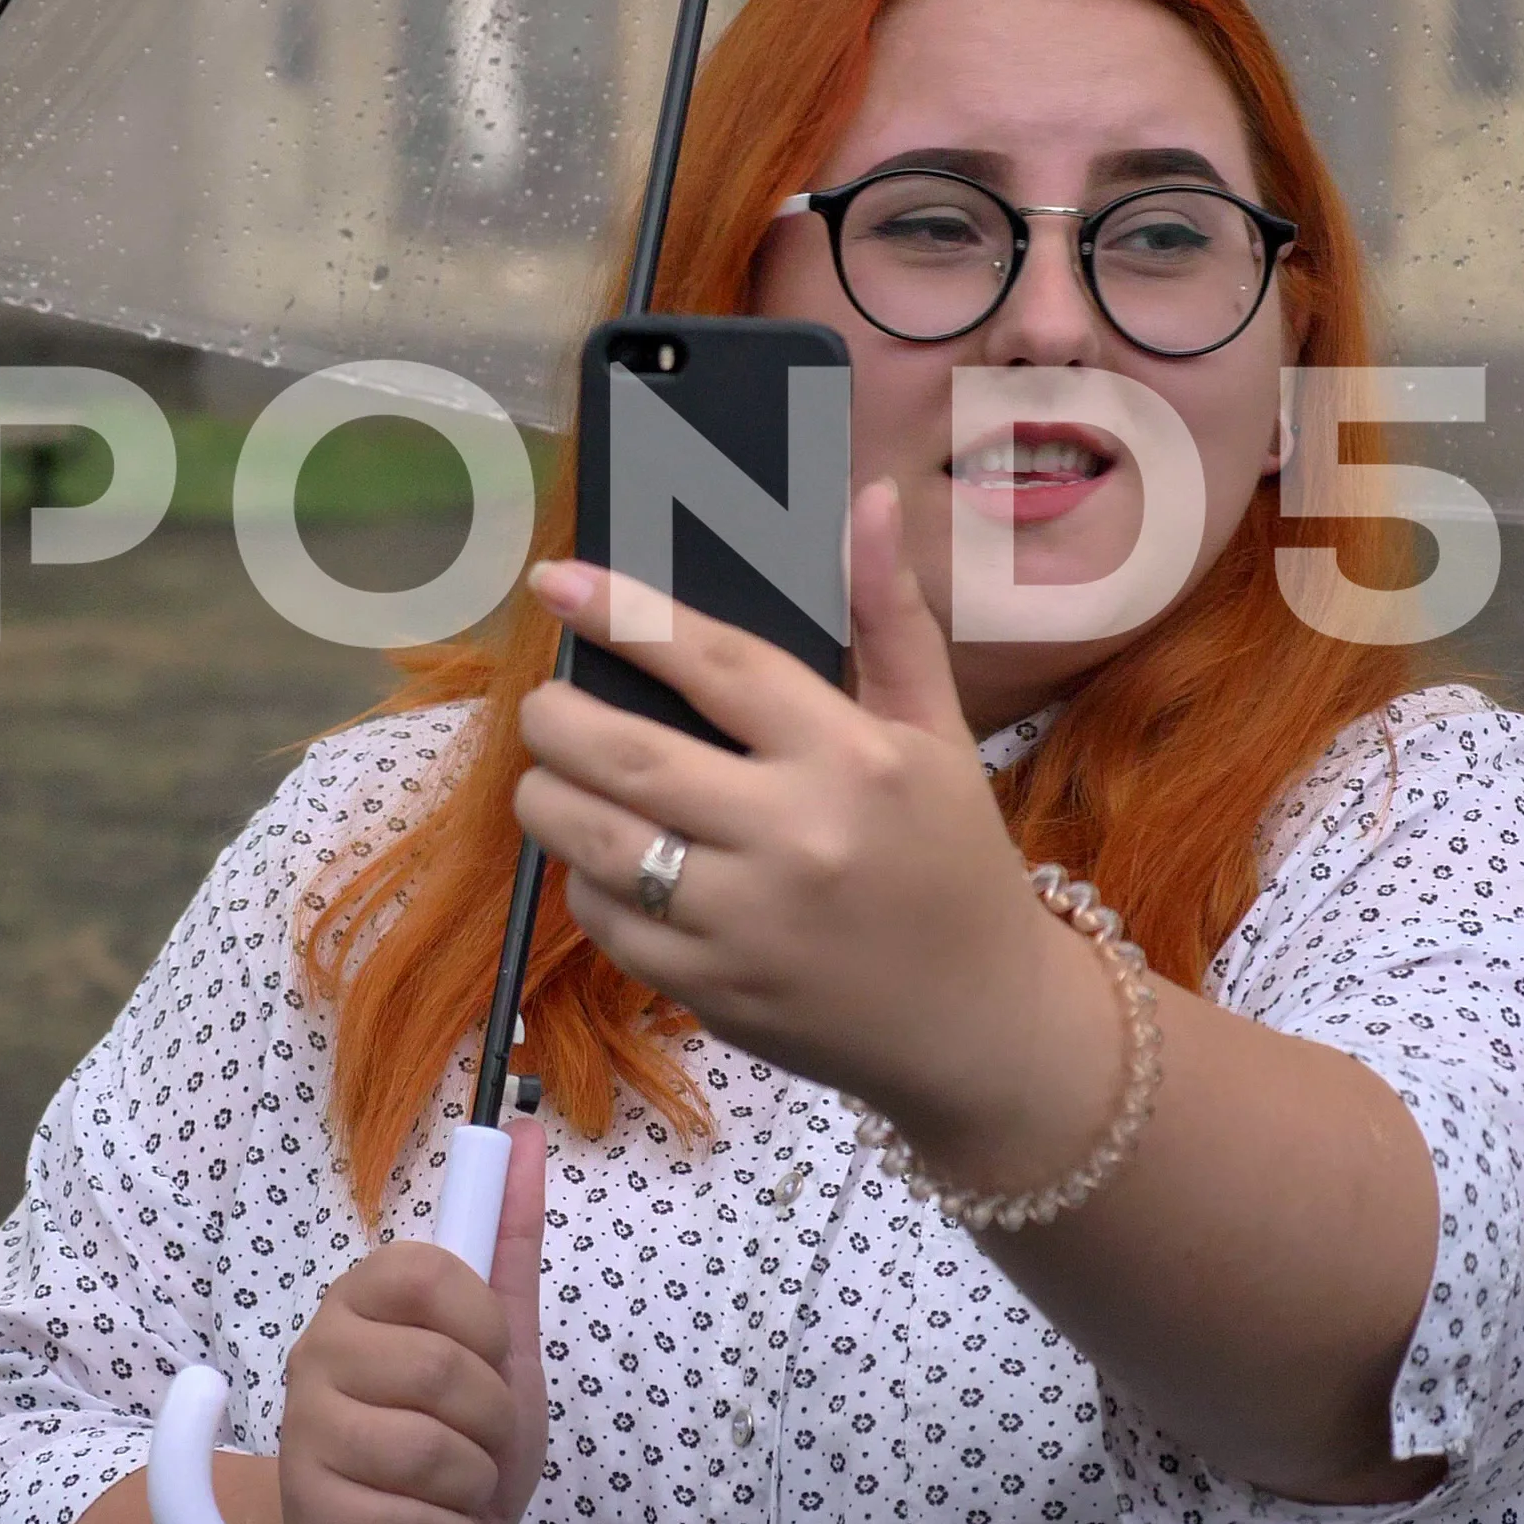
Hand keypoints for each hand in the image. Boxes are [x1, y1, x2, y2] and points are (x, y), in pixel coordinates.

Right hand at [275, 1115, 547, 1523]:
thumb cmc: (460, 1433)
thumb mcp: (502, 1340)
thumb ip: (510, 1240)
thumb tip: (531, 1134)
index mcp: (363, 1297)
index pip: (427, 1270)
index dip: (481, 1323)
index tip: (491, 1352)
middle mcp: (318, 1350)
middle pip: (441, 1369)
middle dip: (492, 1422)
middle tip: (478, 1440)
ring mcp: (303, 1431)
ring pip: (427, 1451)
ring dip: (473, 1485)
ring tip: (456, 1488)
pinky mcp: (306, 1511)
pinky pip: (408, 1522)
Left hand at [512, 484, 1124, 1184]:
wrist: (980, 1023)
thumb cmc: (955, 862)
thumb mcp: (938, 735)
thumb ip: (889, 618)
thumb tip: (866, 500)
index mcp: (852, 759)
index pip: (717, 664)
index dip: (626, 614)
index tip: (555, 581)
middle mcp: (795, 837)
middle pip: (628, 756)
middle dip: (557, 718)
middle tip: (543, 703)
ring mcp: (747, 924)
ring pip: (595, 842)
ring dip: (551, 798)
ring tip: (557, 775)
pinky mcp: (713, 991)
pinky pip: (609, 920)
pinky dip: (589, 880)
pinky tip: (611, 860)